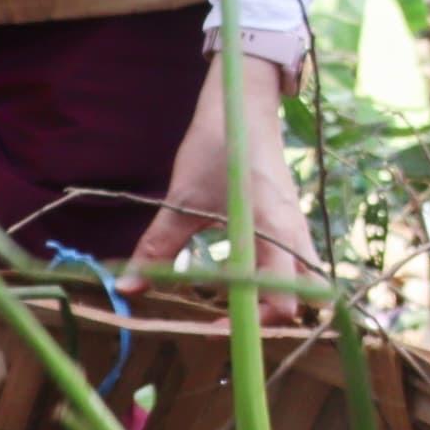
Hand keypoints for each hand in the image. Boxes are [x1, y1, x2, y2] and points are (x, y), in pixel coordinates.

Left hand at [133, 50, 311, 315]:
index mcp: (271, 228)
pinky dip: (274, 281)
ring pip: (301, 281)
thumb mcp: (181, 198)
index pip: (281, 296)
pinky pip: (294, 263)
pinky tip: (241, 280)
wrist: (243, 101)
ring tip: (233, 308)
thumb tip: (128, 288)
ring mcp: (296, 227)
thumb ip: (157, 247)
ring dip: (273, 300)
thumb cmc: (217, 144)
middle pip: (300, 296)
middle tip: (224, 325)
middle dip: (268, 319)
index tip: (213, 328)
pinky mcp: (289, 221)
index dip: (251, 321)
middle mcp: (293, 233)